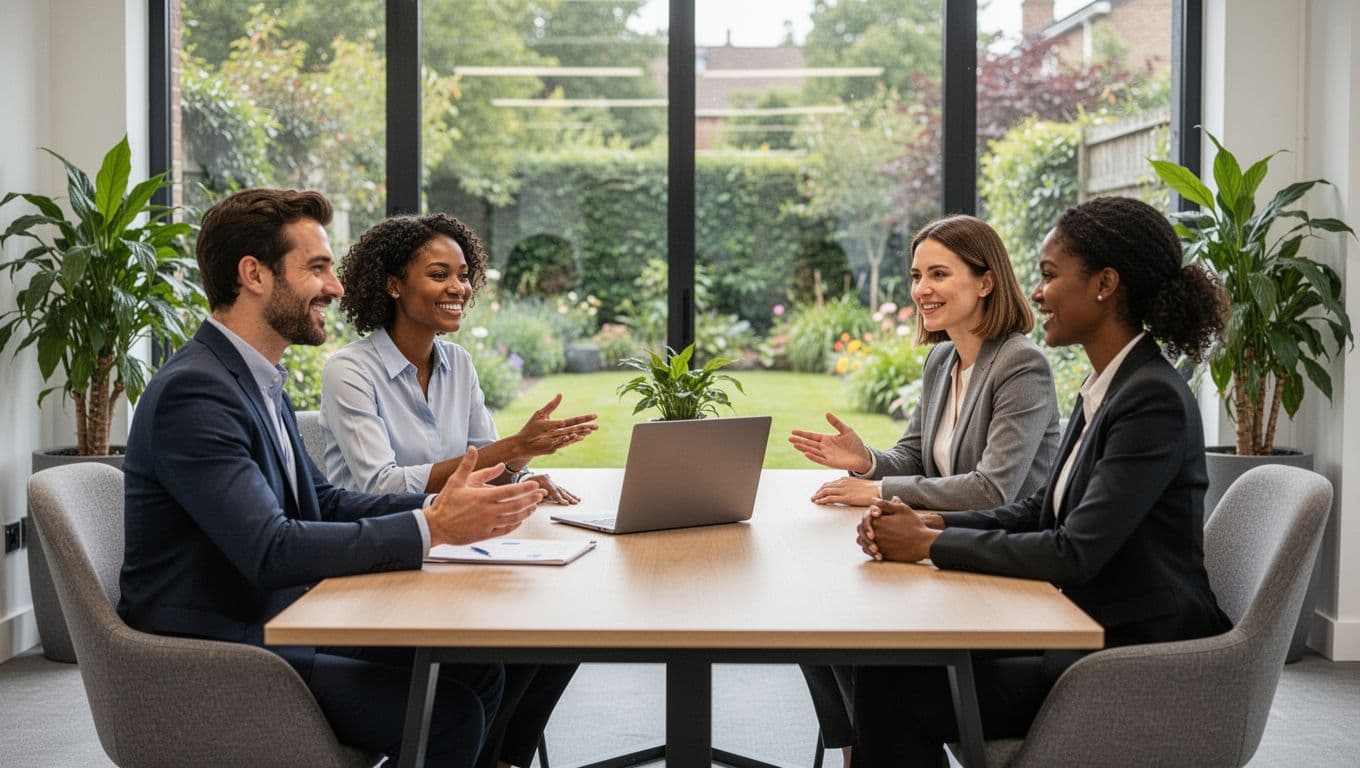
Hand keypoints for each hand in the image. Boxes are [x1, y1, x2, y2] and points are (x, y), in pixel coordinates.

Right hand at [425, 447, 546, 544]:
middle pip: (516, 505)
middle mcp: (488, 511)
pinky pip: (505, 529)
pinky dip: (515, 524)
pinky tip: (520, 520)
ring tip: (534, 506)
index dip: (524, 488)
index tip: (534, 484)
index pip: (510, 491)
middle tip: (540, 494)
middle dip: (530, 499)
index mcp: (483, 497)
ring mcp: (488, 524)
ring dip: (526, 512)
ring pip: (513, 518)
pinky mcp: (486, 534)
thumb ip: (468, 464)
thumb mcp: (456, 480)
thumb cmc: (445, 503)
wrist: (435, 526)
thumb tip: (473, 448)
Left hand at [513, 394, 597, 460]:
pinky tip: (574, 437)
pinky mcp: (552, 447)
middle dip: (586, 428)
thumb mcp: (542, 414)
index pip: (574, 421)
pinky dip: (568, 440)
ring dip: (579, 434)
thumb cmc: (531, 428)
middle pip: (576, 430)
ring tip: (588, 432)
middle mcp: (561, 433)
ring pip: (571, 437)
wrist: (522, 441)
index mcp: (560, 425)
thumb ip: (552, 405)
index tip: (595, 415)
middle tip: (597, 426)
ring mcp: (557, 441)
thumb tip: (560, 394)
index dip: (584, 418)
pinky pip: (561, 443)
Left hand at [528, 474, 579, 504]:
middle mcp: (550, 480)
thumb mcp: (527, 486)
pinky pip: (563, 490)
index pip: (553, 490)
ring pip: (563, 490)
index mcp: (543, 479)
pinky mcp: (554, 486)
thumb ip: (535, 491)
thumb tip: (542, 496)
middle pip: (560, 490)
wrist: (526, 477)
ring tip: (577, 500)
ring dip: (571, 496)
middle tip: (574, 502)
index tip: (565, 503)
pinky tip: (575, 497)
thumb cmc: (525, 483)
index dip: (559, 497)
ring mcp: (553, 482)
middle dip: (568, 497)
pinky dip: (569, 494)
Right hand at [788, 412, 871, 472]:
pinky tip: (806, 453)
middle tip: (789, 438)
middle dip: (799, 441)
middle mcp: (824, 447)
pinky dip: (813, 457)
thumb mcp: (846, 430)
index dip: (803, 434)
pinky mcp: (831, 462)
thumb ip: (836, 423)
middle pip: (809, 443)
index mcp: (826, 439)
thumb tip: (827, 413)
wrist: (863, 456)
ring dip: (803, 448)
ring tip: (794, 444)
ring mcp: (827, 455)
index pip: (812, 436)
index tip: (793, 431)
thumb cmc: (855, 443)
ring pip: (812, 451)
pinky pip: (820, 459)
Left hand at [811, 477, 881, 506]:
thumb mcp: (857, 485)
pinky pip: (830, 498)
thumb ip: (849, 487)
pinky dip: (822, 500)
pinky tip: (819, 503)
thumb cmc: (870, 489)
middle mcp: (842, 483)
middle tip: (813, 497)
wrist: (878, 490)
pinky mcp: (846, 498)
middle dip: (818, 492)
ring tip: (814, 500)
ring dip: (818, 496)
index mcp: (845, 480)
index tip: (818, 492)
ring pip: (825, 492)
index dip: (822, 488)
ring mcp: (843, 490)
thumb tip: (846, 492)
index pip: (830, 483)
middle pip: (825, 487)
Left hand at [856, 496, 940, 562]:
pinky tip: (877, 546)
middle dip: (866, 528)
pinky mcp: (884, 555)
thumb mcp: (901, 509)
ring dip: (866, 540)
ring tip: (872, 537)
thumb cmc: (914, 525)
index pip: (865, 519)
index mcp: (878, 523)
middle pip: (862, 531)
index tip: (876, 516)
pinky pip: (871, 553)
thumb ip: (885, 504)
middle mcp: (876, 535)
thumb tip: (872, 500)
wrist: (924, 543)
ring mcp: (879, 546)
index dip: (869, 516)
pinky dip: (871, 550)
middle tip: (872, 527)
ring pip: (864, 543)